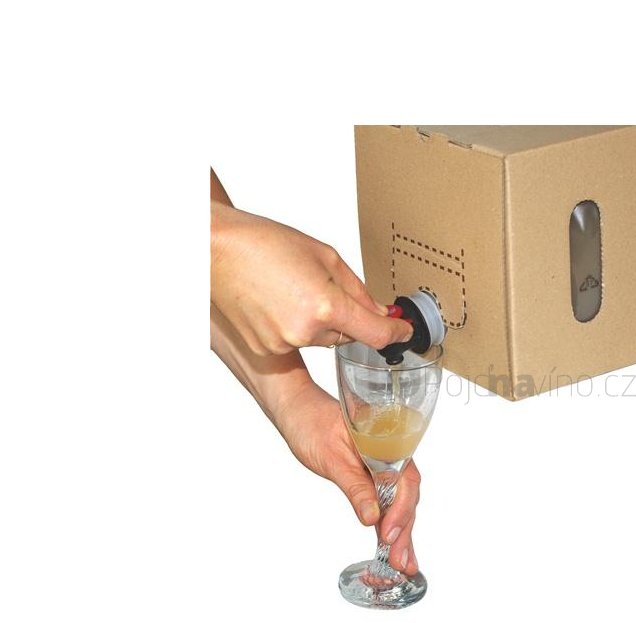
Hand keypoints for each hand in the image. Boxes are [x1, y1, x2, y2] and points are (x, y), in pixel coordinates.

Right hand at [210, 201, 411, 355]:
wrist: (215, 250)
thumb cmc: (263, 244)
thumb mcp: (325, 256)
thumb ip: (357, 289)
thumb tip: (378, 312)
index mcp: (325, 306)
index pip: (376, 334)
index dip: (396, 334)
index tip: (405, 332)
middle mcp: (305, 331)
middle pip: (349, 336)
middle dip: (348, 317)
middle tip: (325, 288)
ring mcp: (283, 343)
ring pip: (323, 340)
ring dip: (322, 322)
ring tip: (294, 289)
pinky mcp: (266, 350)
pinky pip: (298, 342)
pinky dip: (297, 326)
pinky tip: (279, 301)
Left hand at [276, 379, 420, 575]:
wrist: (296, 409)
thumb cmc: (311, 423)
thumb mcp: (331, 459)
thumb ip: (355, 487)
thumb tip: (372, 517)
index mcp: (387, 443)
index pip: (405, 481)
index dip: (401, 510)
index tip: (389, 533)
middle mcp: (390, 455)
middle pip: (406, 496)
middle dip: (405, 530)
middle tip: (402, 561)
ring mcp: (382, 466)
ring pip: (398, 501)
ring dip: (401, 531)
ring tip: (404, 562)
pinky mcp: (370, 475)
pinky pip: (385, 499)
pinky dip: (388, 522)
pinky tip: (391, 544)